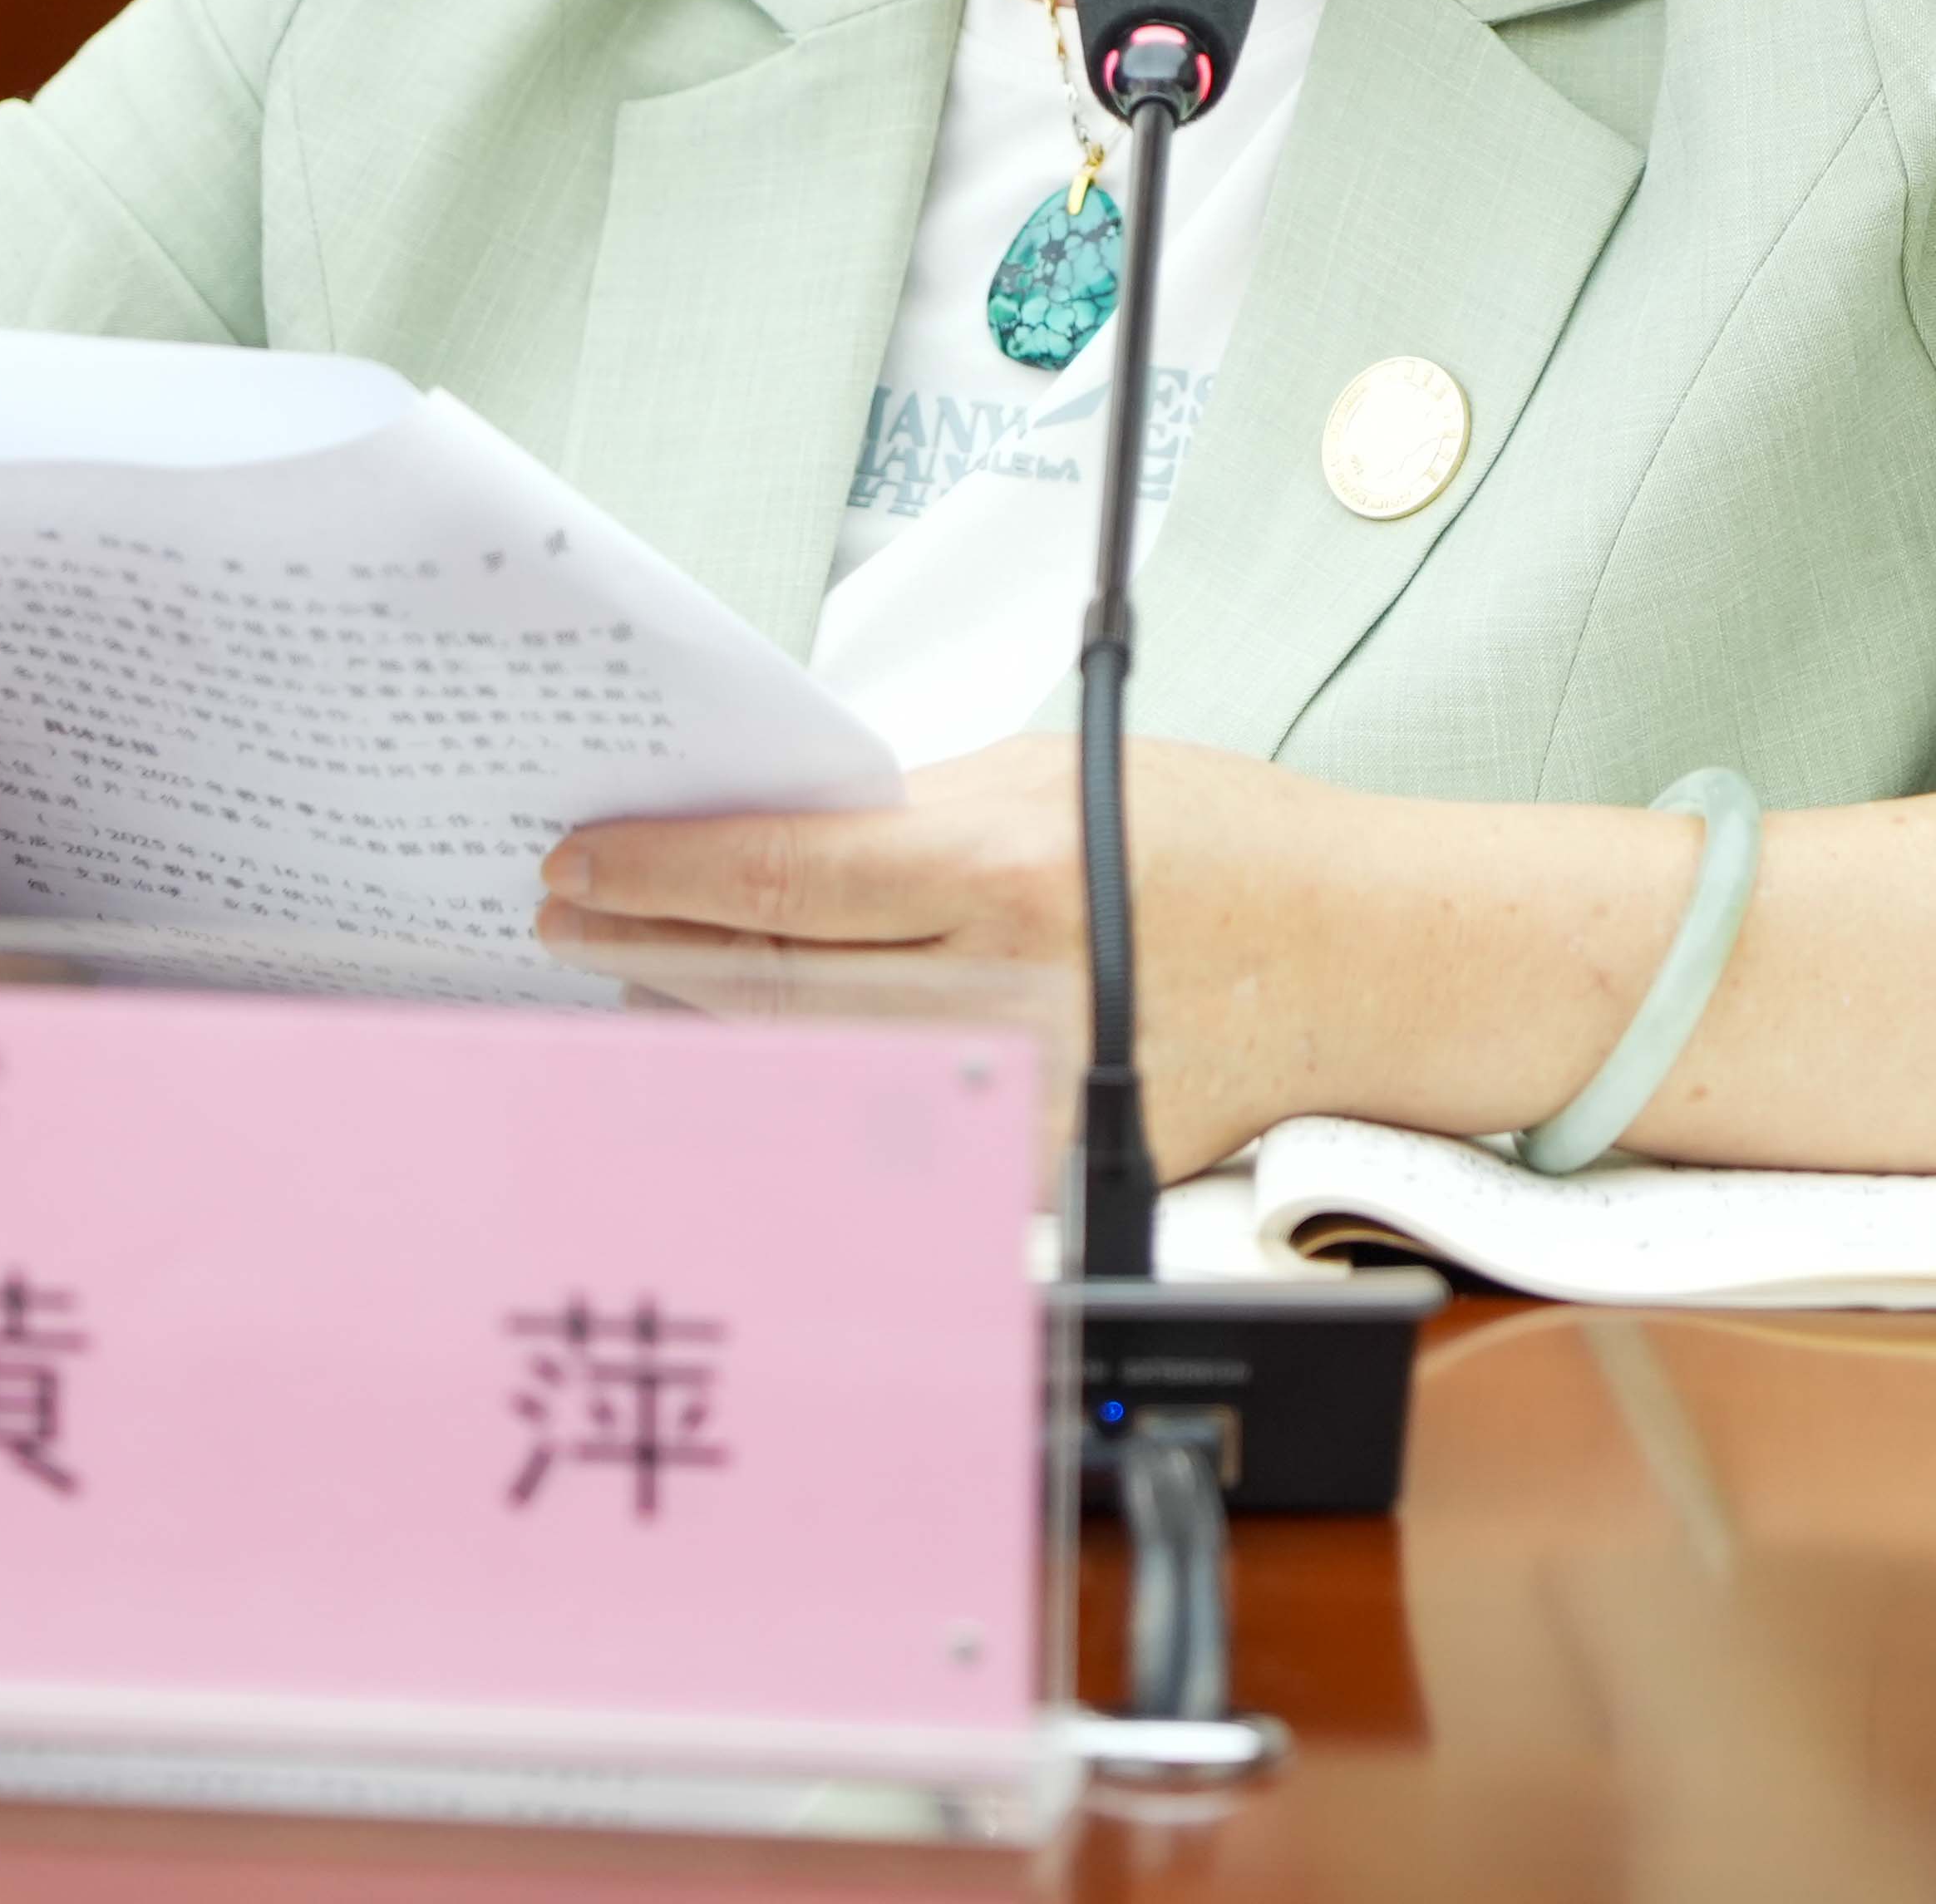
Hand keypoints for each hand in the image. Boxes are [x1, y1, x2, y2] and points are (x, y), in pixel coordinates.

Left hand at [537, 733, 1370, 1174]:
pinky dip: (796, 1081)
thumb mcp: (1057, 775)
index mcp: (999, 870)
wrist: (1367, 962)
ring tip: (629, 974)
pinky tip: (741, 1050)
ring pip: (802, 1057)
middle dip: (645, 944)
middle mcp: (1001, 990)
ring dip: (698, 1016)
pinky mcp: (1037, 1159)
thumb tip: (784, 831)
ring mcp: (1016, 1091)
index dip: (656, 871)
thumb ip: (915, 811)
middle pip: (763, 977)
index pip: (775, 874)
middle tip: (567, 916)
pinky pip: (881, 1117)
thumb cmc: (1227, 848)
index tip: (580, 858)